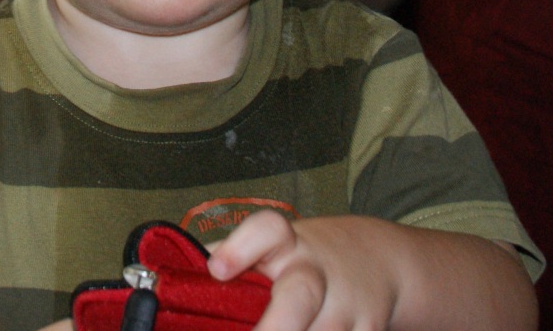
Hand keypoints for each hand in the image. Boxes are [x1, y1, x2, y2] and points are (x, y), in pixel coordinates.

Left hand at [207, 212, 400, 330]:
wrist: (379, 261)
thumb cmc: (302, 260)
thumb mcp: (271, 250)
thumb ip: (231, 262)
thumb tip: (174, 284)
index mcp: (285, 246)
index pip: (267, 232)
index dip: (241, 248)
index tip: (217, 269)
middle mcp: (316, 272)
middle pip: (299, 297)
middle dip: (277, 327)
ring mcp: (347, 304)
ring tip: (270, 330)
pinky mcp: (370, 329)